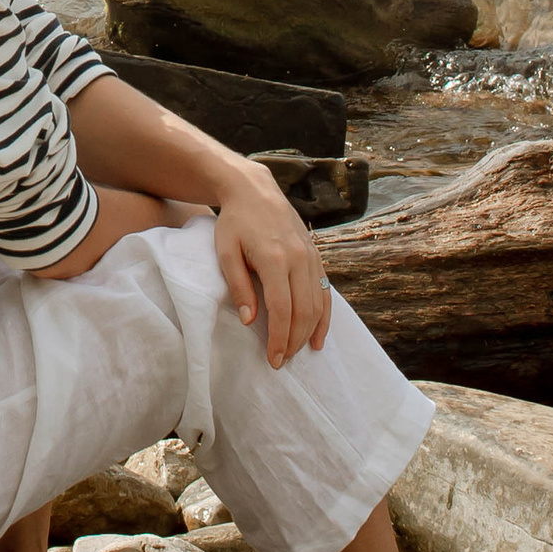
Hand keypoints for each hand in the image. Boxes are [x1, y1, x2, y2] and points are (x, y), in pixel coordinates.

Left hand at [214, 173, 333, 367]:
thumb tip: (250, 321)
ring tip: (297, 352)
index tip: (274, 360)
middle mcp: (298, 258)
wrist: (255, 190)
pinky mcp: (317, 256)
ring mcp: (311, 256)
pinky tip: (319, 336)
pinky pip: (325, 292)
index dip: (279, 338)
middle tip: (282, 361)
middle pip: (303, 311)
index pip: (281, 309)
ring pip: (317, 304)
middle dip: (294, 341)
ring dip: (309, 333)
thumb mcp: (226, 251)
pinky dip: (325, 317)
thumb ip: (238, 286)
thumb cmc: (235, 222)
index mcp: (274, 258)